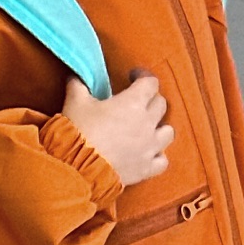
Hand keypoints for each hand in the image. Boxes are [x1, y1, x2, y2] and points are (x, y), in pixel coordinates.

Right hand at [63, 70, 173, 185]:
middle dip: (150, 99)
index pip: (150, 82)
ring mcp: (150, 147)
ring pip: (168, 132)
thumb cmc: (78, 131)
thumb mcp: (75, 102)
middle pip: (161, 104)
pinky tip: (148, 154)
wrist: (77, 167)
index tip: (132, 77)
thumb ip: (79, 85)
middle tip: (137, 101)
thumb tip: (76, 76)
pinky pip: (162, 161)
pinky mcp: (146, 168)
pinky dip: (157, 156)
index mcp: (133, 103)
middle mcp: (147, 123)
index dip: (143, 76)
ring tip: (147, 127)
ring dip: (159, 127)